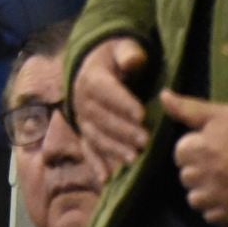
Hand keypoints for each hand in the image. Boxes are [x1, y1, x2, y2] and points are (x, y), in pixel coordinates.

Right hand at [73, 36, 150, 180]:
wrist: (91, 69)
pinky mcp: (84, 134)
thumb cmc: (115, 59)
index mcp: (92, 77)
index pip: (105, 90)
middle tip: (145, 140)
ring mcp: (82, 120)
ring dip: (113, 149)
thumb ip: (129, 53)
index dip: (122, 102)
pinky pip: (87, 150)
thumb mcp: (122, 47)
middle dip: (123, 130)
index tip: (142, 114)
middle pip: (102, 117)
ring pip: (96, 136)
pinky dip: (95, 165)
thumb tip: (133, 61)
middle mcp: (82, 100)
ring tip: (133, 158)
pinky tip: (106, 179)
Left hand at [161, 90, 227, 224]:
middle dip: (197, 170)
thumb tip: (162, 95)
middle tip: (216, 163)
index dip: (192, 149)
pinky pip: (212, 217)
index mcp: (199, 150)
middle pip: (186, 178)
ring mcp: (219, 196)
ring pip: (195, 200)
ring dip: (203, 192)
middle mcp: (205, 176)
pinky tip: (226, 196)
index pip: (180, 155)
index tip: (207, 146)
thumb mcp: (217, 112)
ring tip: (219, 181)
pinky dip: (216, 209)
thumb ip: (186, 107)